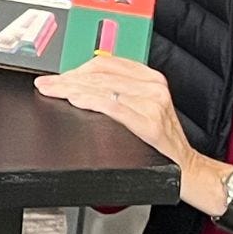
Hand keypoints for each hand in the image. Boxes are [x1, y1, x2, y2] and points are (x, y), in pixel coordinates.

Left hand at [33, 54, 200, 170]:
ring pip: (103, 88)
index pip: (106, 64)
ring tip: (52, 91)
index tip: (56, 76)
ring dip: (71, 89)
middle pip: (100, 75)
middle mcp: (153, 87)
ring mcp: (153, 104)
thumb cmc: (161, 140)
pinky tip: (75, 101)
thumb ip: (120, 92)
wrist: (186, 169)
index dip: (76, 68)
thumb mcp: (144, 107)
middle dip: (67, 79)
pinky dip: (90, 101)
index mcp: (151, 78)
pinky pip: (113, 107)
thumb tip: (81, 84)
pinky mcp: (149, 123)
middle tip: (46, 84)